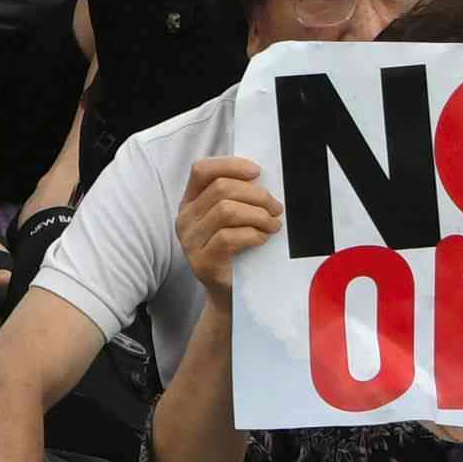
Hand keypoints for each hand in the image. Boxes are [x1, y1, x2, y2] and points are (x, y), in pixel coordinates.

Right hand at [176, 152, 279, 298]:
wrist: (230, 296)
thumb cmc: (237, 253)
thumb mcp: (231, 221)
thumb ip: (236, 199)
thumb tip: (260, 180)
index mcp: (190, 202)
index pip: (202, 170)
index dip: (230, 165)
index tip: (257, 172)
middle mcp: (185, 219)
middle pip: (221, 188)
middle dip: (256, 194)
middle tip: (276, 208)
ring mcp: (190, 241)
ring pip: (226, 210)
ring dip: (258, 215)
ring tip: (273, 225)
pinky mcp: (203, 261)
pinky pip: (229, 237)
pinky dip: (253, 234)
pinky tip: (263, 239)